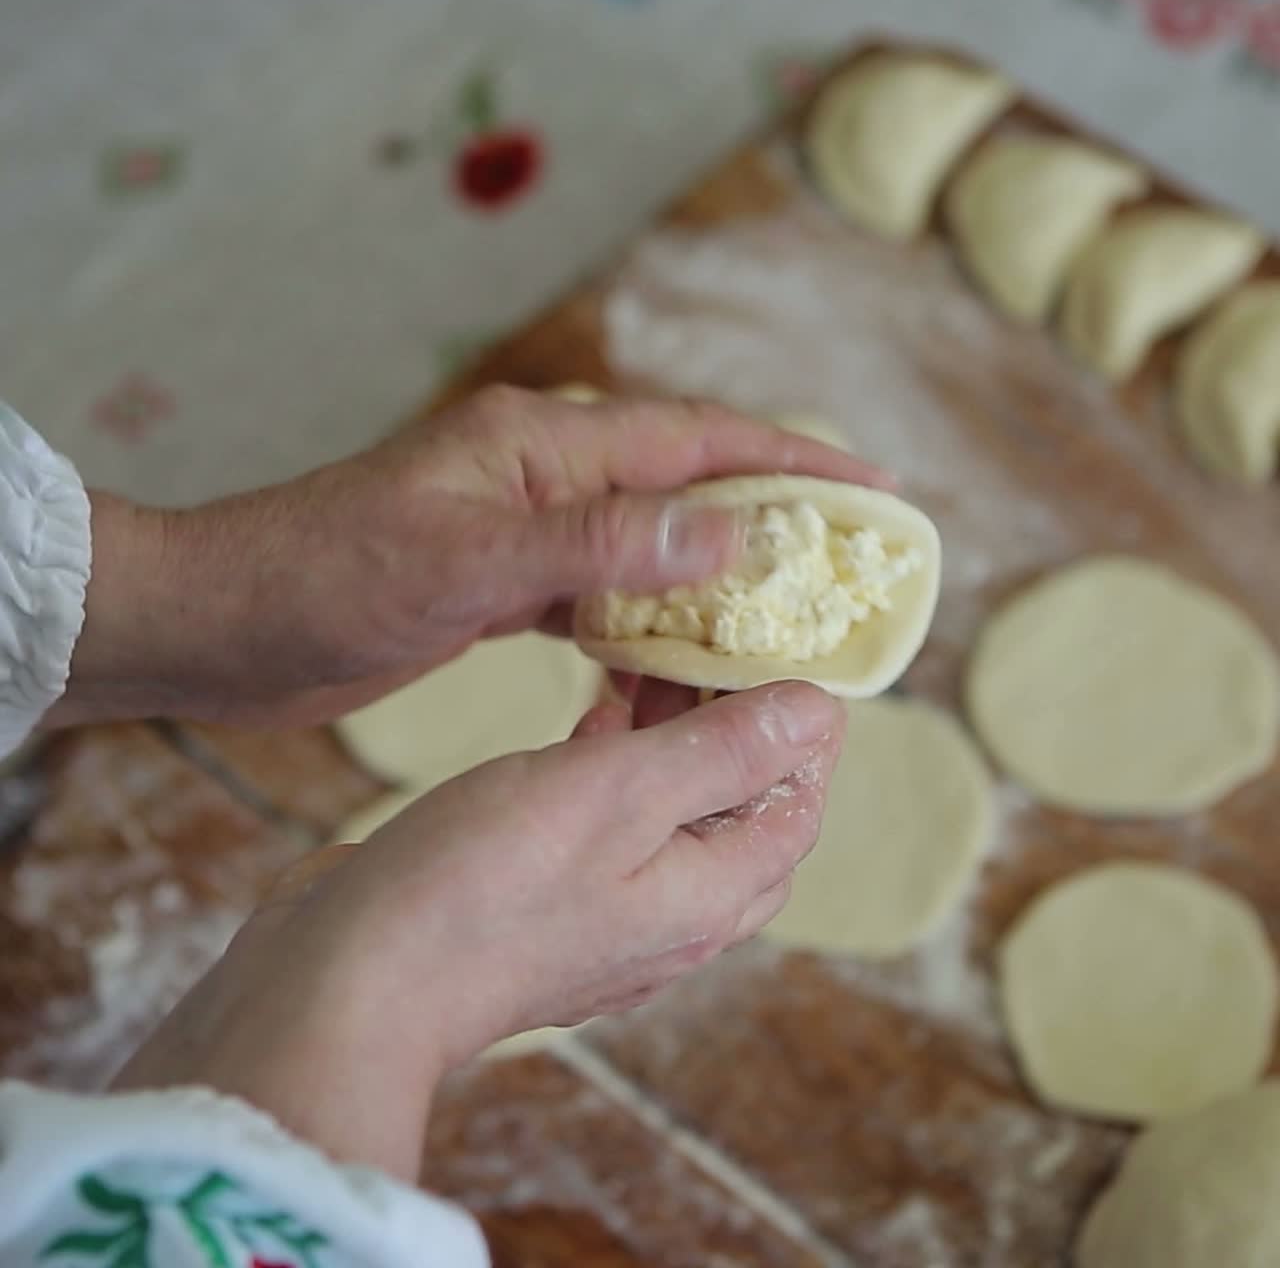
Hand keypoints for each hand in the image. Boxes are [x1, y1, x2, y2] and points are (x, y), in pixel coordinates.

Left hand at [49, 386, 887, 727]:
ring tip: (786, 620)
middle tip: (850, 566)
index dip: (792, 463)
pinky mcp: (499, 584)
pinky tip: (679, 659)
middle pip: (685, 487)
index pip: (696, 442)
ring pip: (648, 547)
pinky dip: (648, 624)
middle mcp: (541, 475)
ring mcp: (521, 529)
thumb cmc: (322, 578)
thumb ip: (594, 547)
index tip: (875, 489)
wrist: (222, 624)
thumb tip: (725, 530)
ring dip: (714, 580)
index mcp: (541, 445)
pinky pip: (601, 596)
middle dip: (771, 520)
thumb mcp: (463, 563)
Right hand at [114, 680, 844, 1178]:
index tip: (784, 651)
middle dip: (735, 722)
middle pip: (735, 807)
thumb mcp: (618, 795)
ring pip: (666, 808)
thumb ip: (722, 755)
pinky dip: (611, 762)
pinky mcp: (541, 897)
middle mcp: (668, 915)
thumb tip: (821, 713)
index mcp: (708, 897)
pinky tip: (595, 710)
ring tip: (661, 656)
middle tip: (717, 642)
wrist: (347, 983)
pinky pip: (603, 819)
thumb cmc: (481, 888)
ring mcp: (602, 912)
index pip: (796, 805)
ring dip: (671, 736)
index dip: (802, 728)